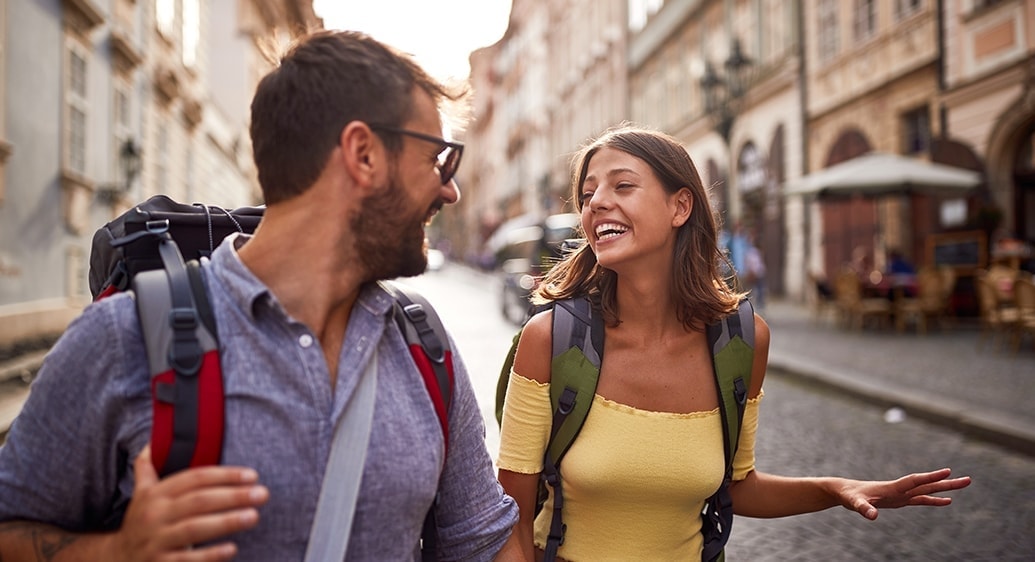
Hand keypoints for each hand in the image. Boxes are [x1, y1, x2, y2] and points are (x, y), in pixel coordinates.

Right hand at [107, 446, 269, 560]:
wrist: (115, 559)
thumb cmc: (140, 522)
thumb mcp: (141, 493)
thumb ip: (147, 467)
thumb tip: (153, 440)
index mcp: (155, 494)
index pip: (194, 478)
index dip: (224, 475)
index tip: (252, 475)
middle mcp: (154, 515)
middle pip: (198, 501)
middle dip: (233, 496)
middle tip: (263, 494)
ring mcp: (156, 541)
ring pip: (193, 528)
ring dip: (226, 522)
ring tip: (254, 516)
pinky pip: (187, 560)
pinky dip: (210, 555)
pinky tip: (232, 549)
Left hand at [836, 468, 970, 519]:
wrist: (844, 491)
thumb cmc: (849, 496)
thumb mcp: (854, 503)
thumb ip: (863, 508)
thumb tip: (872, 516)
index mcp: (892, 487)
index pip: (915, 481)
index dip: (930, 477)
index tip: (948, 472)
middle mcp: (900, 489)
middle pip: (928, 484)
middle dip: (948, 482)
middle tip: (968, 480)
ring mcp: (902, 494)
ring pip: (928, 490)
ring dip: (945, 489)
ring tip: (963, 485)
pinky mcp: (900, 500)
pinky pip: (921, 500)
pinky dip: (934, 500)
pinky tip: (947, 501)